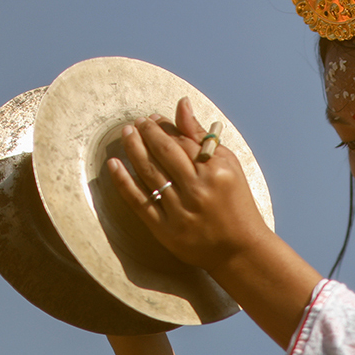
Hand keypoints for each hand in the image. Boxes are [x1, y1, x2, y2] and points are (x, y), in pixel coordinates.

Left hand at [107, 97, 270, 272]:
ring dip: (133, 149)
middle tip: (136, 123)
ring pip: (149, 173)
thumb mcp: (229, 165)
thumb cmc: (236, 203)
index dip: (163, 127)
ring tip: (126, 134)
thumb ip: (202, 137)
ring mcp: (180, 211)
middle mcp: (198, 189)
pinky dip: (124, 181)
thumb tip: (181, 105)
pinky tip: (114, 164)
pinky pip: (139, 201)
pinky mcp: (166, 230)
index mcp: (216, 171)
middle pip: (163, 152)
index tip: (152, 119)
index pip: (182, 141)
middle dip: (146, 133)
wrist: (240, 249)